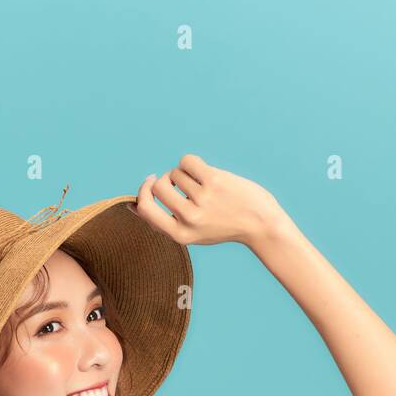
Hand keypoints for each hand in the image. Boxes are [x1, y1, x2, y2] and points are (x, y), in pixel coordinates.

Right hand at [129, 154, 287, 248]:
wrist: (260, 224)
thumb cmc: (224, 226)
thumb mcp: (192, 233)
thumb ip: (166, 221)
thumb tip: (134, 204)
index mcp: (180, 235)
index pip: (145, 209)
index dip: (142, 192)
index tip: (150, 182)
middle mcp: (189, 219)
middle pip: (158, 186)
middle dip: (165, 179)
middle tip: (181, 182)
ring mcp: (202, 199)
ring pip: (176, 173)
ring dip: (185, 173)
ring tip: (203, 183)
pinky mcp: (214, 181)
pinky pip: (187, 161)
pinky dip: (191, 162)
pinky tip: (204, 171)